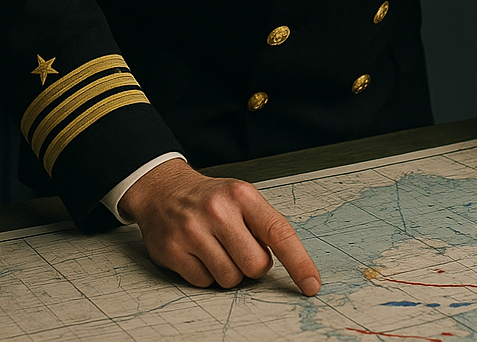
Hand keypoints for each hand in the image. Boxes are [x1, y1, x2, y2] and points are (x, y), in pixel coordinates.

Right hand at [119, 158, 320, 292]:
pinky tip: (198, 253)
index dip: (299, 263)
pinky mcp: (172, 250)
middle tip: (239, 248)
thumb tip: (291, 265)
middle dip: (253, 265)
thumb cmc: (212, 199)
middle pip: (255, 266)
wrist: (164, 191)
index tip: (312, 285)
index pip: (280, 233)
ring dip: (228, 271)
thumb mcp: (242, 198)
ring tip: (216, 248)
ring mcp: (193, 230)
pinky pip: (203, 283)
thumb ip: (264, 226)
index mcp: (243, 195)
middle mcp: (219, 210)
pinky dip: (205, 275)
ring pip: (230, 279)